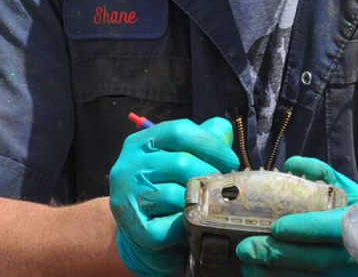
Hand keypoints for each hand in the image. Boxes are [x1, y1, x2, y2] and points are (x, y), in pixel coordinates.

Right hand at [109, 117, 238, 276]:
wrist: (140, 226)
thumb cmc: (166, 184)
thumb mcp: (179, 155)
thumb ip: (202, 139)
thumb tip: (224, 130)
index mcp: (139, 143)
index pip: (179, 131)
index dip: (211, 144)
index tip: (230, 160)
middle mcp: (128, 166)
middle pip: (181, 162)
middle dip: (210, 173)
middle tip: (223, 184)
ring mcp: (127, 197)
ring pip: (177, 194)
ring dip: (199, 199)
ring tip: (208, 201)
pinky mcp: (134, 227)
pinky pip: (171, 224)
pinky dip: (187, 223)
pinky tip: (192, 221)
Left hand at [236, 156, 357, 275]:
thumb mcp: (350, 189)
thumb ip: (321, 174)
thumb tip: (290, 164)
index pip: (332, 229)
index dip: (304, 229)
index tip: (276, 227)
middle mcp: (355, 254)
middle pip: (316, 260)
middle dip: (279, 255)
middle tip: (247, 248)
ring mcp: (347, 276)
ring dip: (274, 275)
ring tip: (248, 264)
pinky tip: (260, 275)